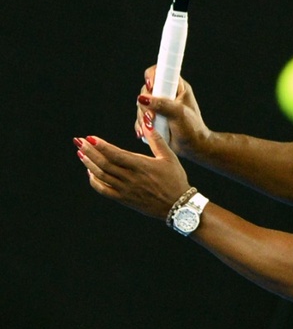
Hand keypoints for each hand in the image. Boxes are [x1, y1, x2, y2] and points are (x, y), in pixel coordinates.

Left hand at [74, 118, 190, 219]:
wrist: (177, 205)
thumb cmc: (175, 179)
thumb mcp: (169, 157)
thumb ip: (156, 140)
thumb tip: (147, 122)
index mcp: (141, 166)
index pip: (116, 154)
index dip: (101, 146)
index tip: (89, 137)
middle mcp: (130, 178)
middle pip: (104, 163)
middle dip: (89, 151)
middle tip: (78, 141)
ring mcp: (125, 190)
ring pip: (101, 175)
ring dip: (89, 164)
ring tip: (81, 153)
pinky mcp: (124, 199)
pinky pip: (104, 190)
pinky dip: (94, 181)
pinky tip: (90, 172)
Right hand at [135, 65, 209, 158]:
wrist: (193, 147)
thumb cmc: (192, 129)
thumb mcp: (178, 114)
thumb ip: (162, 104)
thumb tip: (143, 98)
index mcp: (177, 87)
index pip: (160, 72)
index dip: (152, 76)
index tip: (150, 86)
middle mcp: (167, 94)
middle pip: (146, 90)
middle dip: (145, 104)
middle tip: (151, 117)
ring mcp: (159, 106)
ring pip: (141, 105)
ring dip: (143, 117)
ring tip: (152, 127)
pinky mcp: (153, 118)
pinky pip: (140, 118)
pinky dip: (140, 126)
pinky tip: (145, 133)